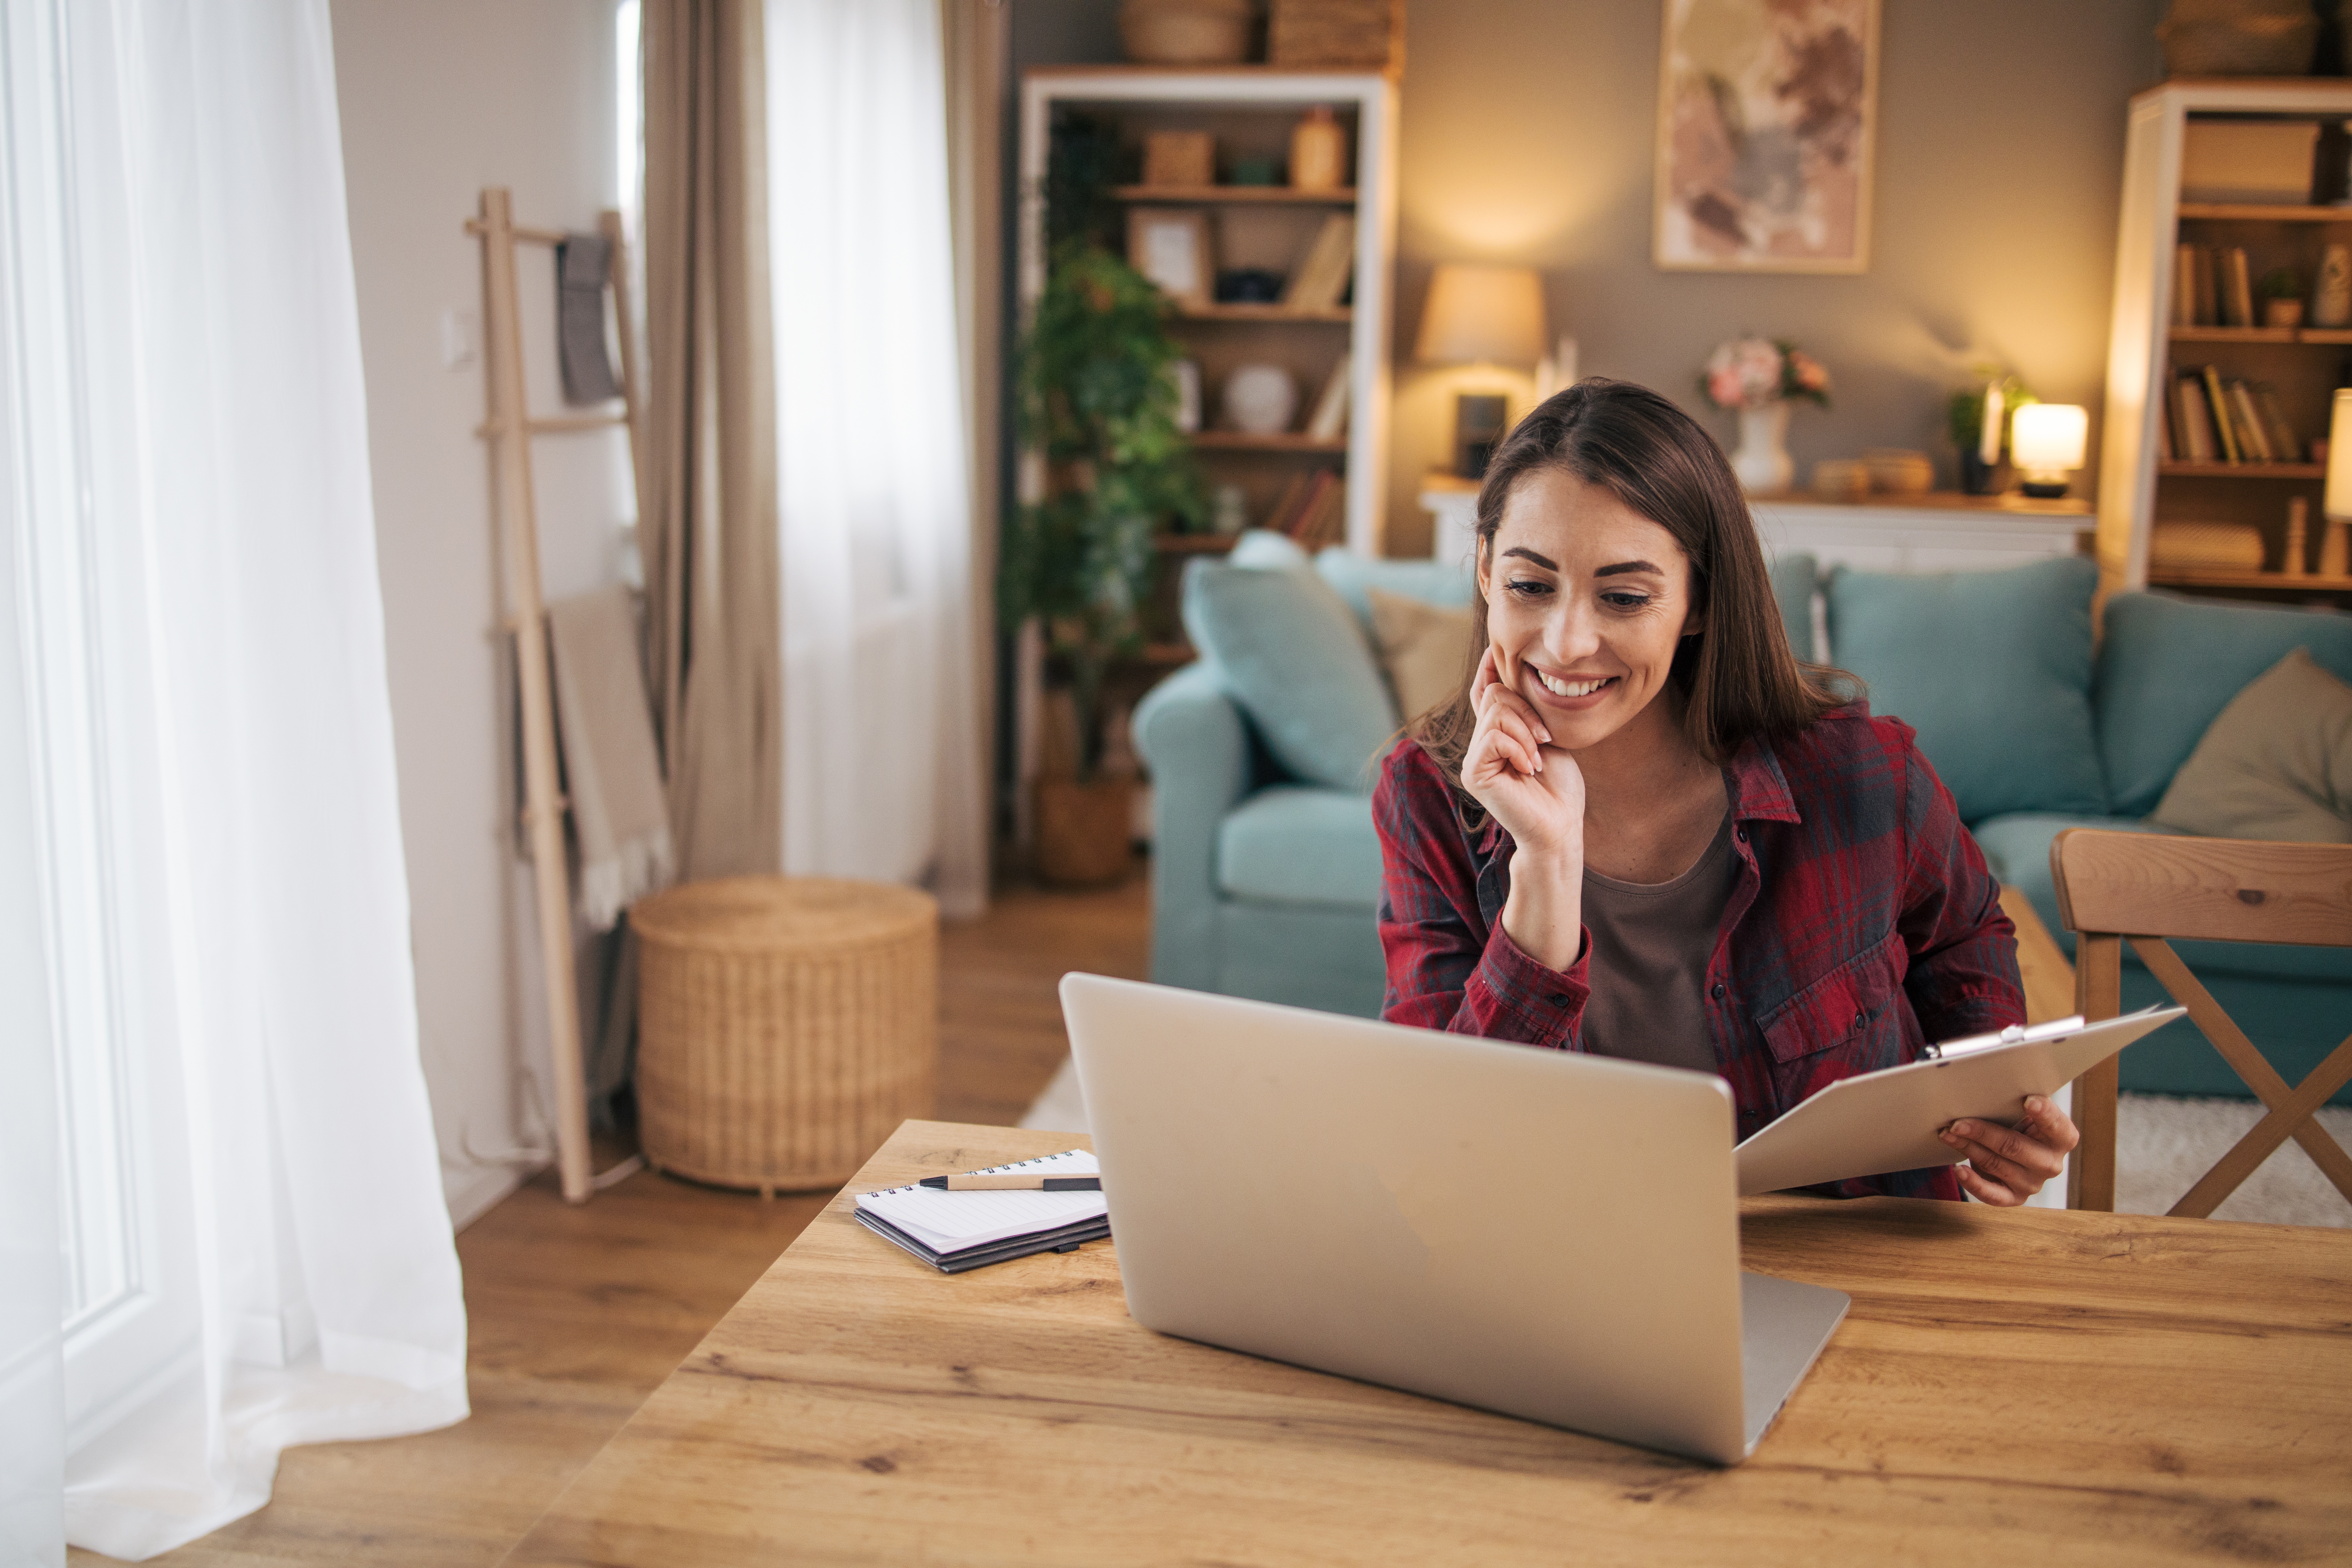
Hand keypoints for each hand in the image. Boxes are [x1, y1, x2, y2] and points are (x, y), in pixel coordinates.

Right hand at [1460, 645, 1584, 856]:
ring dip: (1526, 730)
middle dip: (1525, 709)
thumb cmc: (1558, 786)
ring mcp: (1474, 759)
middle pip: (1493, 695)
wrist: (1560, 825)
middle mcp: (1479, 744)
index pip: (1484, 691)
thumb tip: (1510, 672)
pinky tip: (1530, 768)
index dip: (1488, 668)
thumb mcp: (1545, 736)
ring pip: (1495, 713)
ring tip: (1538, 758)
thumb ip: (1525, 712)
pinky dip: (1519, 747)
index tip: (1496, 649)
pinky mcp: (1474, 773)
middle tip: (1545, 738)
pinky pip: (1494, 736)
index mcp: (1495, 734)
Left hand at [1939, 1094, 2079, 1205]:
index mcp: (2062, 1137)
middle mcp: (2051, 1163)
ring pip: (1996, 1164)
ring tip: (1948, 1134)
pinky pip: (1993, 1195)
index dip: (2044, 1113)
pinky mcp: (2015, 1197)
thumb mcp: (2024, 1112)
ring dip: (1968, 1148)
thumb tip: (1994, 1088)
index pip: (2056, 1125)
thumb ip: (2017, 1104)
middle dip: (1983, 1132)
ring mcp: (2033, 1183)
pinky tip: (1959, 1170)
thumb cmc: (2019, 1124)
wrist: (2015, 1151)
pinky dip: (1974, 1183)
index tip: (2028, 1101)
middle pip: (2015, 1146)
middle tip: (1957, 1123)